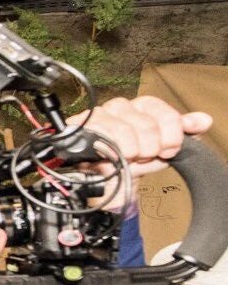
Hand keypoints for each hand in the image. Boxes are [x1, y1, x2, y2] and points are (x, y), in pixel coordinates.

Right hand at [74, 96, 211, 184]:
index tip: (170, 149)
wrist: (111, 179)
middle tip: (148, 157)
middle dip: (151, 147)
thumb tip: (204, 120)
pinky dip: (112, 152)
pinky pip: (101, 137)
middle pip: (145, 123)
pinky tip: (116, 158)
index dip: (171, 133)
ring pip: (123, 130)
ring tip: (131, 159)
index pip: (161, 110)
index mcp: (141, 106)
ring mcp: (100, 117)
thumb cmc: (137, 160)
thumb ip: (184, 131)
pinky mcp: (81, 128)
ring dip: (132, 152)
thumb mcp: (165, 146)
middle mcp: (120, 107)